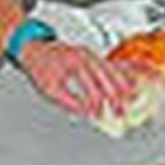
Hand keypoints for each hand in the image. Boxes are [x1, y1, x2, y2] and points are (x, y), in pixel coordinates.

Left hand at [19, 39, 137, 117]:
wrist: (33, 48)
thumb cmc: (39, 67)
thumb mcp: (49, 89)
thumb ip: (69, 101)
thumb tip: (85, 112)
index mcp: (75, 63)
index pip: (92, 88)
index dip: (96, 104)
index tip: (97, 115)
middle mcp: (85, 56)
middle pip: (107, 78)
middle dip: (116, 97)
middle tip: (121, 111)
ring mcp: (90, 54)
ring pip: (112, 70)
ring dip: (122, 85)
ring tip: (130, 98)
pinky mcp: (92, 56)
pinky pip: (110, 65)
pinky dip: (120, 74)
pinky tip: (127, 81)